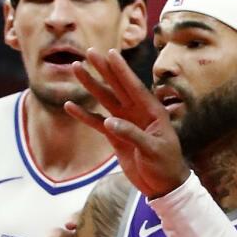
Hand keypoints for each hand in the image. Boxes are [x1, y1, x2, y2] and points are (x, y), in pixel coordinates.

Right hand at [66, 48, 190, 197]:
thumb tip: (109, 122)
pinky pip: (96, 123)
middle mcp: (137, 113)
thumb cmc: (166, 165)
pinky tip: (70, 105)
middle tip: (90, 51)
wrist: (163, 185)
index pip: (134, 86)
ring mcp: (125, 123)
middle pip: (117, 87)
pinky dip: (84, 115)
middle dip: (103, 69)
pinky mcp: (115, 138)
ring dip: (91, 85)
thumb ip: (133, 135)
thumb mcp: (153, 150)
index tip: (111, 52)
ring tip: (77, 69)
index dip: (122, 70)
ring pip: (105, 100)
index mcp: (152, 111)